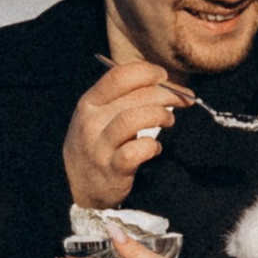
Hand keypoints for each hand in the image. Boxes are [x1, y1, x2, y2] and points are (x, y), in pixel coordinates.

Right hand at [65, 60, 181, 209]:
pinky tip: (155, 148)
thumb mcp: (98, 116)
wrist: (77, 186)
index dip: (146, 72)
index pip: (118, 76)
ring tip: (169, 120)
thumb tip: (165, 84)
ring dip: (159, 115)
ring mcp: (100, 146)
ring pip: (133, 119)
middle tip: (181, 100)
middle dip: (165, 94)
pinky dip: (151, 146)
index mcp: (89, 102)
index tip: (163, 77)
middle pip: (134, 96)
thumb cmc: (97, 144)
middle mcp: (91, 121)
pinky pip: (135, 151)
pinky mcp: (112, 169)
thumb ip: (124, 98)